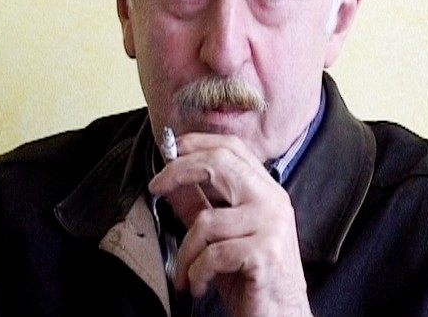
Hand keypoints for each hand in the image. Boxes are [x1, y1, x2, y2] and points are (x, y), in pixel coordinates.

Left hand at [148, 133, 312, 316]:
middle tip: (155, 187)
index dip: (198, 142)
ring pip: (207, 220)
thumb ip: (198, 205)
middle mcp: (272, 200)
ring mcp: (271, 224)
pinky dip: (197, 272)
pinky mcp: (264, 253)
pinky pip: (213, 253)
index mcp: (265, 190)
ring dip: (186, 252)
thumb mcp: (219, 237)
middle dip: (179, 171)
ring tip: (187, 272)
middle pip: (220, 163)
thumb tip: (171, 181)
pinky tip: (200, 285)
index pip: (232, 147)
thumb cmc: (251, 279)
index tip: (171, 148)